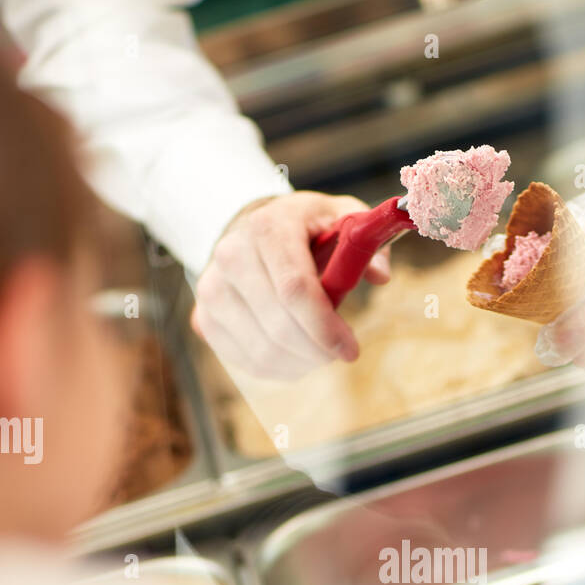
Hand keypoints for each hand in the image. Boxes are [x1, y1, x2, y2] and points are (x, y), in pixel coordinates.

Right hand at [191, 191, 390, 380]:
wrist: (250, 231)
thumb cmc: (305, 229)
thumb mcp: (341, 217)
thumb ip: (365, 240)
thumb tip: (380, 275)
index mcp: (268, 227)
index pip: (294, 289)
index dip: (325, 328)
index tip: (350, 350)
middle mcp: (231, 255)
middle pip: (279, 327)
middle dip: (317, 350)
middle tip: (339, 351)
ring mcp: (212, 290)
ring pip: (263, 352)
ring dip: (301, 362)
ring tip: (319, 349)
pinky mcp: (204, 319)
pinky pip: (248, 362)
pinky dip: (280, 367)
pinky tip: (296, 352)